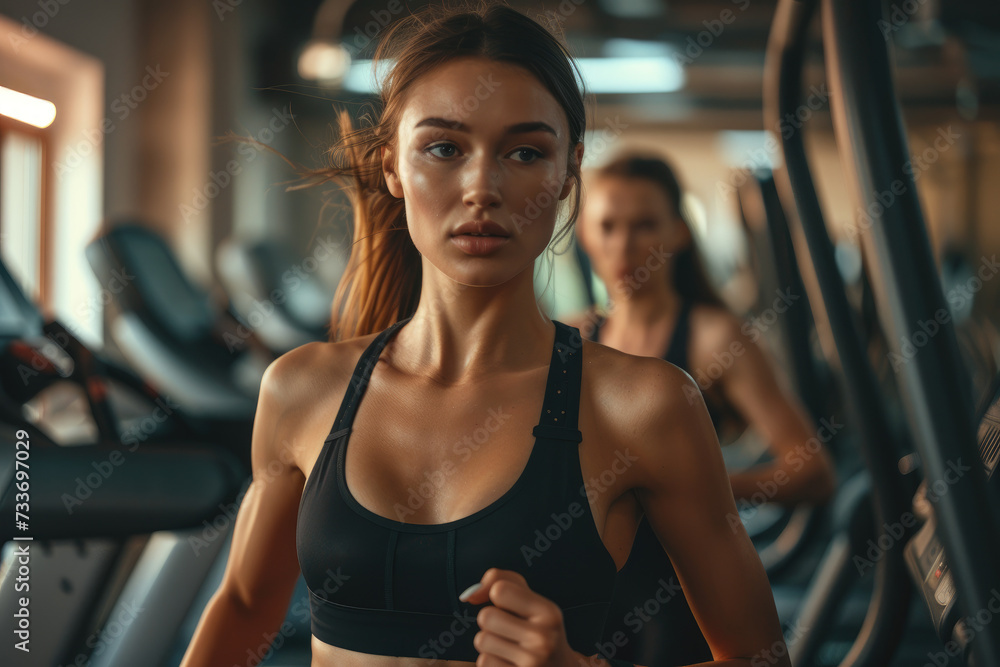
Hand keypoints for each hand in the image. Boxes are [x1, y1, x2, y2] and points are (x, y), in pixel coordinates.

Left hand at [459, 568, 584, 666]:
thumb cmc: (539, 629)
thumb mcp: (532, 601)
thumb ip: (503, 581)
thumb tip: (469, 594)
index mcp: (549, 612)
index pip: (500, 589)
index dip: (495, 595)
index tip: (506, 604)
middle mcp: (543, 637)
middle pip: (486, 616)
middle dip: (490, 622)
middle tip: (508, 629)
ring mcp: (531, 662)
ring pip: (482, 640)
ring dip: (489, 643)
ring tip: (509, 647)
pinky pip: (483, 662)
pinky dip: (491, 660)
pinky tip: (508, 662)